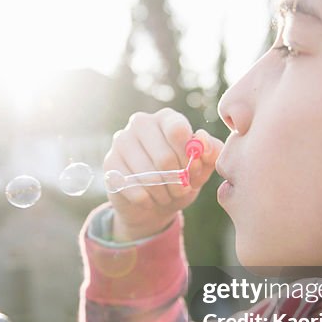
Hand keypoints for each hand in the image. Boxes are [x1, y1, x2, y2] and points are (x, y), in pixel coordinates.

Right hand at [104, 108, 222, 241]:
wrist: (156, 204)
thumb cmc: (182, 178)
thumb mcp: (202, 168)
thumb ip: (211, 151)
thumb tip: (202, 140)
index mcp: (166, 118)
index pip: (177, 129)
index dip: (188, 156)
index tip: (193, 171)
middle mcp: (141, 122)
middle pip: (164, 156)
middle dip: (177, 181)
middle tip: (182, 190)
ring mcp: (121, 141)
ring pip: (147, 174)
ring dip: (163, 193)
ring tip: (168, 196)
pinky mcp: (110, 162)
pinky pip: (131, 186)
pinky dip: (146, 199)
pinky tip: (149, 200)